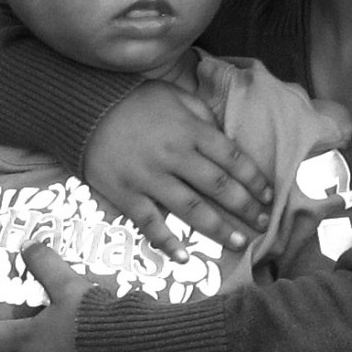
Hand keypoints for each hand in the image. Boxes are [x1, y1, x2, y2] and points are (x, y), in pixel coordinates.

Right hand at [86, 84, 273, 254]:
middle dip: (246, 207)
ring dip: (219, 228)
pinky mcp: (126, 194)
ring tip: (239, 242)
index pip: (232, 158)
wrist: (84, 108)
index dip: (254, 179)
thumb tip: (224, 136)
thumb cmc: (133, 100)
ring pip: (192, 209)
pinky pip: (150, 222)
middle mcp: (174, 156)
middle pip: (219, 187)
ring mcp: (149, 178)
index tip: (267, 195)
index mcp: (190, 130)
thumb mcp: (174, 95)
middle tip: (262, 223)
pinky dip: (167, 242)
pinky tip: (183, 257)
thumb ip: (201, 115)